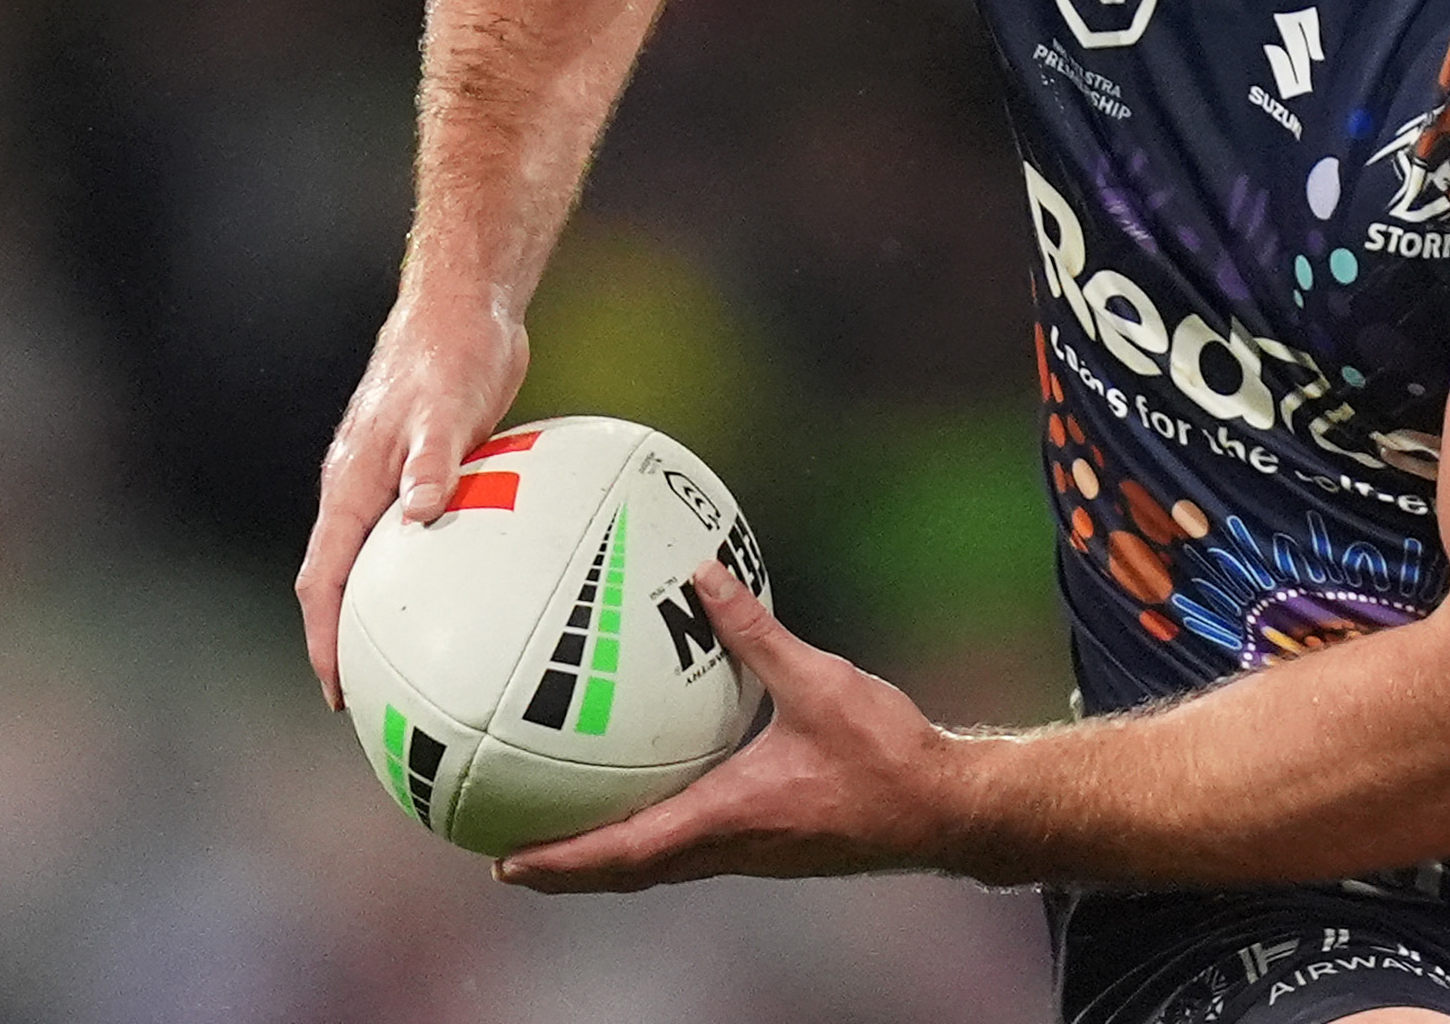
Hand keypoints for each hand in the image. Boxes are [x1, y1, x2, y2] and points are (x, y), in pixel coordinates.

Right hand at [294, 291, 528, 708]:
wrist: (467, 309)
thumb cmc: (451, 352)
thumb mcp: (445, 407)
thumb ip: (432, 460)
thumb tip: (418, 514)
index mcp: (351, 486)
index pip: (324, 580)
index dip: (325, 639)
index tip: (337, 692)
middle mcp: (364, 492)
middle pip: (347, 584)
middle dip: (354, 646)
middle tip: (382, 703)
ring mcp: (396, 484)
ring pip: (389, 563)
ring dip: (399, 613)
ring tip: (432, 668)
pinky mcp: (433, 472)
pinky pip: (433, 536)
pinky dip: (446, 571)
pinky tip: (491, 597)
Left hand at [494, 560, 963, 892]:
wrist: (943, 808)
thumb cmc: (886, 754)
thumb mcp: (819, 682)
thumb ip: (756, 633)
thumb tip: (703, 577)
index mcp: (727, 817)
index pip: (624, 853)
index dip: (561, 860)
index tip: (506, 860)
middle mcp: (729, 847)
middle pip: (627, 874)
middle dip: (566, 869)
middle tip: (510, 855)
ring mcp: (751, 853)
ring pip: (659, 867)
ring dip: (607, 860)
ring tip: (564, 834)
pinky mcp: (772, 846)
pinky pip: (692, 850)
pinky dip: (653, 840)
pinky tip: (658, 800)